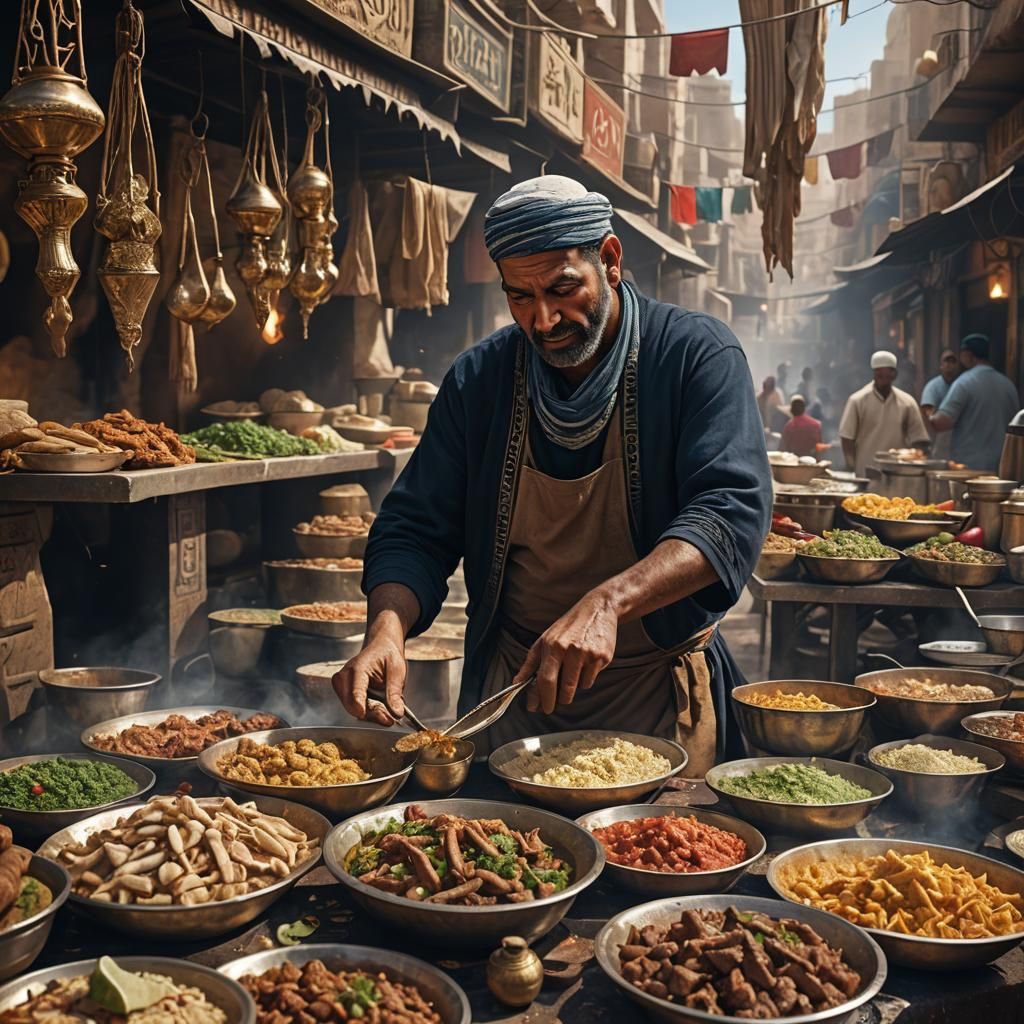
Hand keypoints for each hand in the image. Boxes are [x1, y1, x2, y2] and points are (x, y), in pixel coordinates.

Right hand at [332, 633, 406, 725]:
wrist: (381, 647)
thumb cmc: (387, 655)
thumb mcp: (397, 670)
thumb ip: (395, 692)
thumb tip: (397, 713)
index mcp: (358, 667)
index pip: (355, 692)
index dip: (363, 707)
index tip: (371, 716)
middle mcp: (344, 676)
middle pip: (353, 705)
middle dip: (372, 715)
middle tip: (391, 719)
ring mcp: (341, 685)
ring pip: (353, 710)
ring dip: (371, 715)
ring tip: (389, 712)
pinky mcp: (343, 692)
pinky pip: (354, 708)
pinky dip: (368, 712)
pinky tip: (380, 709)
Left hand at [513, 588, 618, 714]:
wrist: (599, 608)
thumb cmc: (568, 626)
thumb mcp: (545, 639)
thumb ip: (530, 663)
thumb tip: (516, 682)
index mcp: (552, 645)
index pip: (545, 679)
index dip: (541, 698)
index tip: (538, 708)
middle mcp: (570, 650)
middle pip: (563, 688)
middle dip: (556, 701)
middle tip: (552, 704)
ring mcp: (588, 654)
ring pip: (577, 687)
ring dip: (570, 690)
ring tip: (570, 676)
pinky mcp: (602, 657)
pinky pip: (590, 681)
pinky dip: (585, 679)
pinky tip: (584, 665)